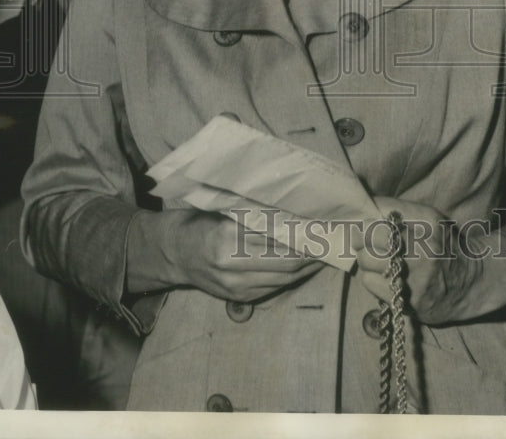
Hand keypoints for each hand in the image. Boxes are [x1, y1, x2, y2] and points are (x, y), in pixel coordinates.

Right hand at [127, 209, 322, 303]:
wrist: (173, 252)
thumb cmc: (201, 220)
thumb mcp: (224, 208)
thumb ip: (255, 211)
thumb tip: (295, 207)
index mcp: (227, 236)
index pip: (277, 236)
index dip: (303, 232)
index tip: (323, 223)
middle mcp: (232, 265)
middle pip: (286, 261)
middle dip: (313, 251)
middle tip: (332, 239)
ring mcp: (235, 286)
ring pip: (284, 277)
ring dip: (308, 266)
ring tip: (325, 251)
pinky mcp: (238, 297)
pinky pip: (274, 288)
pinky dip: (293, 276)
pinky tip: (305, 265)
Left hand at [355, 196, 480, 324]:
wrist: (471, 282)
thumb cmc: (445, 243)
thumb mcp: (429, 217)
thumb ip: (397, 208)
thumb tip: (367, 203)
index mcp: (424, 234)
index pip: (375, 231)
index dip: (363, 229)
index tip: (362, 228)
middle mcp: (420, 262)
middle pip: (367, 254)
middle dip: (361, 247)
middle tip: (364, 243)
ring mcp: (415, 287)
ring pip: (367, 273)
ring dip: (368, 266)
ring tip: (379, 261)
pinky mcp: (410, 307)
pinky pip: (375, 290)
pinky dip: (376, 282)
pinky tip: (388, 277)